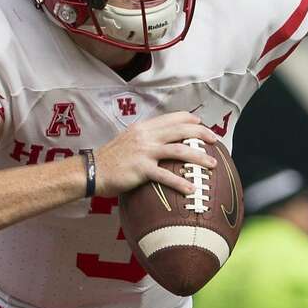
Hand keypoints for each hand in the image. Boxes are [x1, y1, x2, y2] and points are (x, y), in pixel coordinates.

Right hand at [94, 112, 219, 196]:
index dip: (189, 119)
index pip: (171, 118)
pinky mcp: (141, 169)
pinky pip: (166, 176)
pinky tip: (192, 189)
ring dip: (199, 157)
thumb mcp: (128, 140)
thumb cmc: (111, 159)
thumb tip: (162, 141)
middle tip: (216, 141)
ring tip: (212, 165)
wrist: (92, 170)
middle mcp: (146, 136)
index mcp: (143, 127)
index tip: (202, 124)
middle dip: (201, 134)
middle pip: (180, 130)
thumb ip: (145, 138)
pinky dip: (181, 183)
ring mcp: (144, 152)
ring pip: (179, 150)